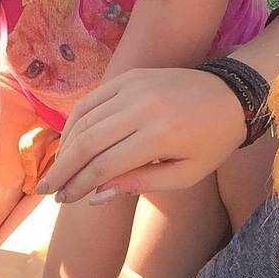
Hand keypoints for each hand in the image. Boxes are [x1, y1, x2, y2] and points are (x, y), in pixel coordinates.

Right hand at [40, 67, 245, 203]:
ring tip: (56, 171)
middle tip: (47, 190)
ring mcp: (133, 87)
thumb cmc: (211, 143)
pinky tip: (68, 142)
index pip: (105, 164)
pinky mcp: (129, 76)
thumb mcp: (185, 175)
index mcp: (159, 135)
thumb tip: (96, 195)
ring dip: (65, 148)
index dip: (79, 185)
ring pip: (84, 120)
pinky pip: (92, 100)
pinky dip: (75, 122)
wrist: (231, 95)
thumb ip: (140, 184)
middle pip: (87, 142)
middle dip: (63, 169)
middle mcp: (141, 107)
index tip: (65, 201)